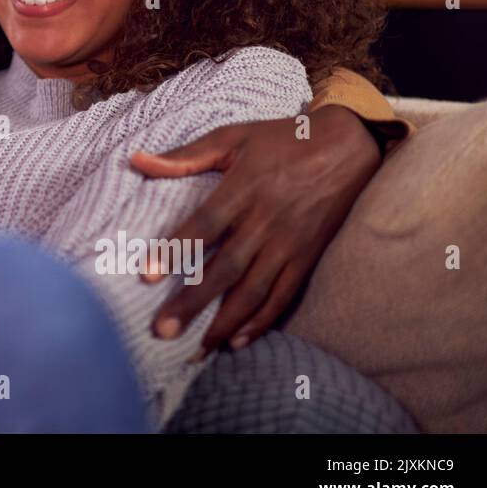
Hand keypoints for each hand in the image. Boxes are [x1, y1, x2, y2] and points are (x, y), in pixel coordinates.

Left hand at [130, 105, 380, 356]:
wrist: (349, 146)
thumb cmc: (282, 139)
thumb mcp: (233, 136)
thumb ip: (185, 155)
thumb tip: (137, 159)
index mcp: (243, 189)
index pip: (203, 225)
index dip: (175, 251)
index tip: (145, 277)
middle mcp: (266, 221)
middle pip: (224, 269)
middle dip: (192, 302)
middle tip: (163, 330)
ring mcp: (289, 244)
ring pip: (253, 292)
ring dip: (223, 323)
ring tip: (195, 351)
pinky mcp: (308, 257)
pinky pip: (284, 296)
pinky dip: (261, 321)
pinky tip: (237, 341)